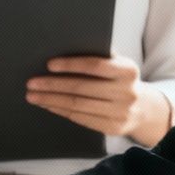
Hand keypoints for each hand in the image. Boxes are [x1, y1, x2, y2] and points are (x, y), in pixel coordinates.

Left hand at [27, 55, 170, 146]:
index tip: (49, 65)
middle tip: (31, 83)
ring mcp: (120, 112)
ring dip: (51, 100)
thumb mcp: (118, 66)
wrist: (143, 108)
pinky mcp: (112, 127)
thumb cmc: (120, 80)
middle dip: (53, 85)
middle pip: (82, 88)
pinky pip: (80, 118)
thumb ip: (99, 57)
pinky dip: (60, 110)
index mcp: (128, 71)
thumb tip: (64, 47)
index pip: (95, 66)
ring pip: (78, 105)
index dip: (71, 65)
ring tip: (33, 95)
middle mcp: (126, 92)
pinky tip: (47, 105)